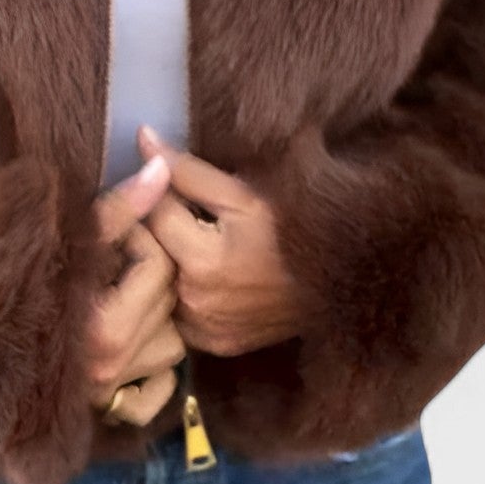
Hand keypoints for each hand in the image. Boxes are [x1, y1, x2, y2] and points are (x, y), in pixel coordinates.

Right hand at [83, 152, 187, 425]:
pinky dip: (156, 369)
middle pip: (169, 302)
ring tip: (124, 296)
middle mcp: (111, 367)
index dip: (141, 237)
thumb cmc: (11, 281)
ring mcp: (112, 392)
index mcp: (102, 329)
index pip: (157, 268)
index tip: (114, 231)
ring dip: (159, 319)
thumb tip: (162, 169)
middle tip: (118, 257)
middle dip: (151, 272)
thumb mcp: (63, 241)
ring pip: (174, 345)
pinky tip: (133, 342)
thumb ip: (117, 209)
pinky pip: (161, 389)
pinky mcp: (111, 409)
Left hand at [135, 124, 304, 355]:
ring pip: (158, 285)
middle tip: (182, 210)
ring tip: (193, 239)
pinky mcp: (214, 345)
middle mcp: (195, 302)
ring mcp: (203, 330)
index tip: (171, 181)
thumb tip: (142, 138)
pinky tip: (202, 274)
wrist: (342, 281)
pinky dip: (181, 292)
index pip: (150, 216)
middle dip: (156, 227)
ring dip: (164, 261)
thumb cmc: (295, 228)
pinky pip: (178, 314)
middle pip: (149, 253)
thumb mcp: (244, 193)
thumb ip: (187, 171)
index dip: (156, 192)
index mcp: (201, 261)